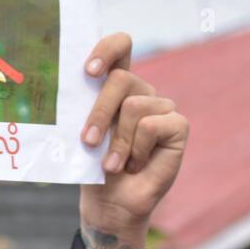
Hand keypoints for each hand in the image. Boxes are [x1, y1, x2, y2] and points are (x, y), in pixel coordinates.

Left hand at [77, 33, 187, 248]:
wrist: (110, 202)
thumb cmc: (92, 166)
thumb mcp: (83, 131)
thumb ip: (85, 104)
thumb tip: (71, 83)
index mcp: (116, 85)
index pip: (120, 46)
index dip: (107, 48)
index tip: (88, 70)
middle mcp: (140, 91)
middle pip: (121, 79)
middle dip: (98, 113)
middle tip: (87, 142)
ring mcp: (161, 106)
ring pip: (133, 106)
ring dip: (117, 142)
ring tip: (113, 164)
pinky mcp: (178, 125)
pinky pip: (151, 125)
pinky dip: (137, 149)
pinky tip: (136, 164)